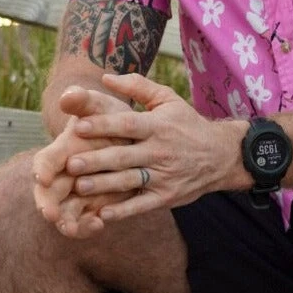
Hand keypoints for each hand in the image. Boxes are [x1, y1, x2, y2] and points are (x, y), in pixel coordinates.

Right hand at [33, 85, 136, 237]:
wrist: (127, 134)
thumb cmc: (108, 117)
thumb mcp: (99, 105)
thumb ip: (83, 100)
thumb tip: (68, 94)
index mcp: (62, 151)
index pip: (44, 162)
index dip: (42, 169)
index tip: (42, 177)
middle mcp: (65, 175)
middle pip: (48, 194)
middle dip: (47, 205)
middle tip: (50, 214)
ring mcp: (79, 192)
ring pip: (66, 213)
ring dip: (67, 222)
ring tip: (72, 228)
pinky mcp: (95, 205)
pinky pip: (87, 221)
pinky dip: (89, 225)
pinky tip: (100, 223)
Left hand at [54, 72, 240, 226]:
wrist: (221, 155)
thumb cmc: (187, 124)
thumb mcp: (168, 100)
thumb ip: (138, 87)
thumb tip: (106, 77)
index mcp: (158, 125)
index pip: (128, 124)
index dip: (104, 125)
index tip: (78, 126)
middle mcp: (160, 151)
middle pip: (124, 156)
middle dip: (97, 160)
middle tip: (70, 163)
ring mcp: (163, 175)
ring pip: (129, 181)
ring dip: (104, 185)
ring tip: (79, 187)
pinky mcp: (166, 196)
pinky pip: (142, 205)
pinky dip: (123, 211)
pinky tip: (103, 214)